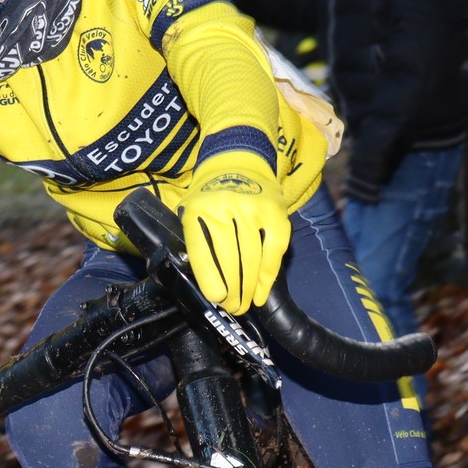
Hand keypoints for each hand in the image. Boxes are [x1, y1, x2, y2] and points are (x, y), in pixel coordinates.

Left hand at [181, 152, 290, 313]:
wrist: (238, 160)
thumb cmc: (211, 195)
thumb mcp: (191, 210)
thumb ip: (194, 239)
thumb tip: (201, 281)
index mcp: (199, 209)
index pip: (202, 250)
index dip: (209, 278)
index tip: (215, 298)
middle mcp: (226, 207)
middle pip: (230, 259)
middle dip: (231, 290)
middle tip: (231, 308)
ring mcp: (253, 209)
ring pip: (253, 258)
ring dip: (248, 288)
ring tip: (244, 305)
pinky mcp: (276, 213)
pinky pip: (274, 250)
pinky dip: (268, 275)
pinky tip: (261, 292)